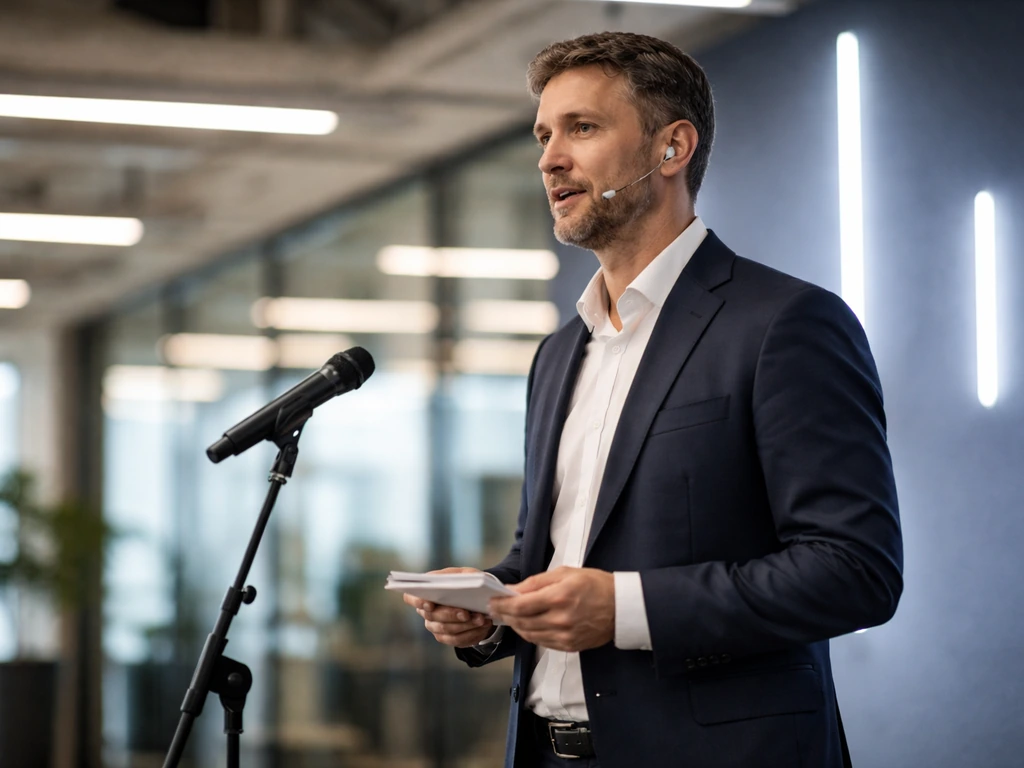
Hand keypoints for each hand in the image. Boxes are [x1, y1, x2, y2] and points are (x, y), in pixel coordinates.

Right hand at [403, 567, 495, 647]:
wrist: (478, 599)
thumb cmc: (467, 583)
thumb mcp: (465, 574)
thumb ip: (459, 575)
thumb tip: (457, 581)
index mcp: (426, 592)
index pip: (411, 597)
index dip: (417, 601)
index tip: (429, 603)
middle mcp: (426, 612)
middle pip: (433, 616)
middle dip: (451, 615)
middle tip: (466, 613)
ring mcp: (436, 627)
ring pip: (446, 630)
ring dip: (465, 625)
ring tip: (481, 619)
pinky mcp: (448, 638)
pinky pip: (457, 640)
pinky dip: (472, 633)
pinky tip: (483, 626)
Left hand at [489, 566, 614, 651]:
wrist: (621, 607)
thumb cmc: (595, 585)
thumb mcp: (565, 573)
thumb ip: (536, 582)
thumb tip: (513, 590)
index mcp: (559, 597)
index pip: (520, 605)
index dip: (502, 605)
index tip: (493, 601)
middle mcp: (560, 619)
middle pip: (521, 622)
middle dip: (505, 615)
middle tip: (496, 609)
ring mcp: (565, 636)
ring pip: (529, 634)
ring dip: (516, 626)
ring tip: (509, 616)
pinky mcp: (569, 646)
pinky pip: (541, 642)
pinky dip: (530, 634)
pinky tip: (526, 625)